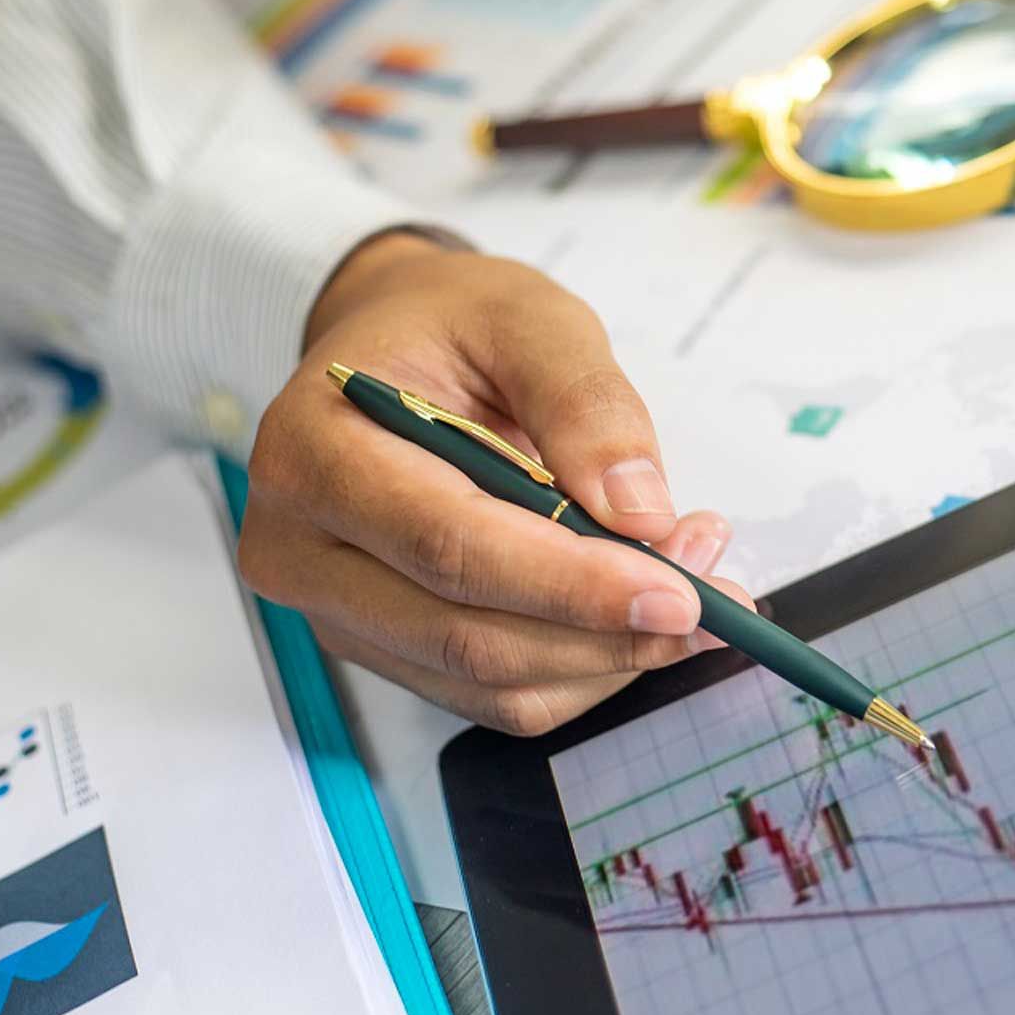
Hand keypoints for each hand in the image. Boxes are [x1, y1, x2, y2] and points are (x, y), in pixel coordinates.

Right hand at [237, 232, 748, 734]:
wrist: (397, 349)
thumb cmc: (454, 326)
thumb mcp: (529, 318)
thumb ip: (586, 404)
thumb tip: (639, 513)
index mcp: (313, 451)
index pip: (447, 545)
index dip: (570, 583)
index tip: (679, 591)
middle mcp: (301, 549)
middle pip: (467, 635)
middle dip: (606, 628)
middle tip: (713, 592)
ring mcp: (336, 612)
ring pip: (489, 684)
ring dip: (608, 655)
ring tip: (693, 581)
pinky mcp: (385, 646)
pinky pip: (496, 696)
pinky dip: (585, 669)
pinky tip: (639, 609)